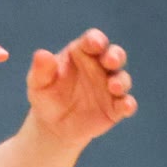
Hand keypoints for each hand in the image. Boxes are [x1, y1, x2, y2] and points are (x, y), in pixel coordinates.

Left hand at [26, 29, 135, 146]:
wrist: (53, 126)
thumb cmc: (46, 97)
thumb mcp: (38, 83)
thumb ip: (41, 70)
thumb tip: (41, 55)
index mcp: (82, 53)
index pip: (93, 41)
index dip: (95, 40)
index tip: (94, 44)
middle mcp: (100, 67)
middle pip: (114, 55)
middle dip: (115, 56)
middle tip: (110, 60)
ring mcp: (110, 87)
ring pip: (122, 79)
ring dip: (121, 81)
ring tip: (113, 86)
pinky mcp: (115, 108)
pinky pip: (125, 104)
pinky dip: (128, 104)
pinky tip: (125, 106)